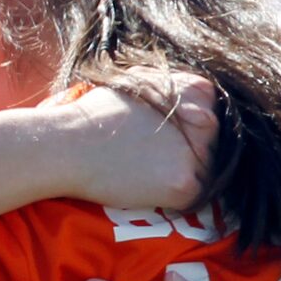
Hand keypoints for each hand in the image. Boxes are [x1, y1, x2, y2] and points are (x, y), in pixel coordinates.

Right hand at [52, 74, 216, 212]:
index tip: (165, 131)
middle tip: (148, 153)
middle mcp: (205, 120)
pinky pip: (193, 197)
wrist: (68, 147)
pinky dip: (171, 197)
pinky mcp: (185, 184)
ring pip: (205, 171)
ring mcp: (198, 153)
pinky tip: (144, 185)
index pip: (213, 111)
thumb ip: (177, 89)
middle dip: (188, 150)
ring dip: (181, 174)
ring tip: (143, 169)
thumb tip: (206, 108)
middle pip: (212, 142)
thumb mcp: (140, 83)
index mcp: (197, 90)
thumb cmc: (96, 115)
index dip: (189, 124)